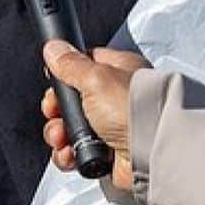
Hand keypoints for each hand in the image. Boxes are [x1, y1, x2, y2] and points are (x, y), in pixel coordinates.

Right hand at [42, 41, 145, 191]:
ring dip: (59, 134)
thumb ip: (71, 64)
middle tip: (56, 113)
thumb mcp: (96, 78)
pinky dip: (68, 156)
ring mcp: (110, 128)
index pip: (83, 65)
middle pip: (72, 100)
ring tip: (63, 139)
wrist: (151, 151)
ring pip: (70, 128)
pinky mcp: (106, 154)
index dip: (64, 75)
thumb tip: (54, 48)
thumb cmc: (133, 109)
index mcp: (118, 72)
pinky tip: (71, 155)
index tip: (54, 83)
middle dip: (57, 110)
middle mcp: (114, 99)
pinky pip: (77, 153)